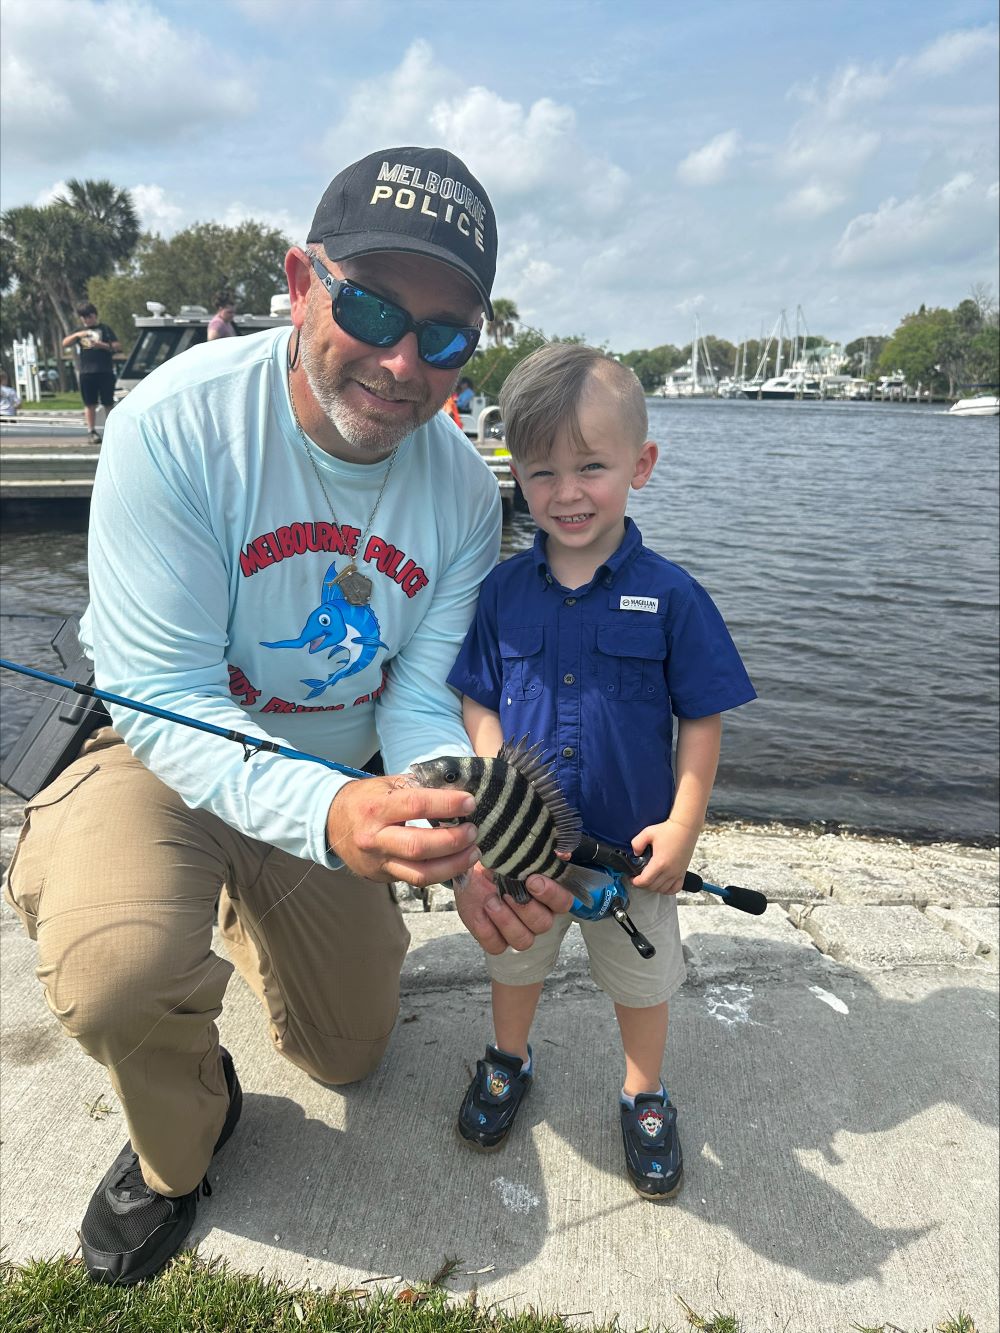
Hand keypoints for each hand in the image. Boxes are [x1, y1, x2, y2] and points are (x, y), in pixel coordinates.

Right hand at [326, 775, 479, 885]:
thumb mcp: (386, 784)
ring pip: (420, 873)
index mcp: (376, 808)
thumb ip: (418, 787)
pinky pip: (416, 880)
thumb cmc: (365, 799)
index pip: (416, 805)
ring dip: (453, 864)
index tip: (470, 802)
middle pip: (419, 846)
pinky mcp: (383, 877)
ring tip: (473, 852)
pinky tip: (457, 863)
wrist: (331, 822)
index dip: (446, 804)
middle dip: (453, 841)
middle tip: (473, 831)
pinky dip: (441, 873)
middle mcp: (375, 838)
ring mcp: (378, 862)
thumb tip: (456, 789)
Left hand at [453, 864, 575, 954]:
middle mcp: (537, 916)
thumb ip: (538, 852)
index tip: (532, 880)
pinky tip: (480, 912)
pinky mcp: (495, 941)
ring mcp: (517, 932)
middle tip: (507, 891)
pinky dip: (487, 930)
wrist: (470, 871)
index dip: (552, 894)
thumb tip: (562, 853)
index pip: (564, 902)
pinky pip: (497, 947)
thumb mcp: (514, 851)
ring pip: (523, 941)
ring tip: (490, 901)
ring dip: (506, 921)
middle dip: (525, 908)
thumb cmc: (497, 861)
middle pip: (543, 924)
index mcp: (548, 895)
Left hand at [628, 818, 701, 894]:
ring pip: (663, 890)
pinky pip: (675, 889)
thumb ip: (637, 844)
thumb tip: (635, 853)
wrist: (685, 828)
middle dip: (643, 885)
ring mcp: (677, 873)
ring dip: (654, 887)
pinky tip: (662, 884)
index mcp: (659, 863)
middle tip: (638, 878)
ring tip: (649, 880)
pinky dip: (667, 890)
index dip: (636, 882)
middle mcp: (669, 871)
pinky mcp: (683, 872)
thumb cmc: (669, 830)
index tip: (632, 878)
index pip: (645, 881)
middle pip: (653, 887)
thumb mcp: (647, 833)